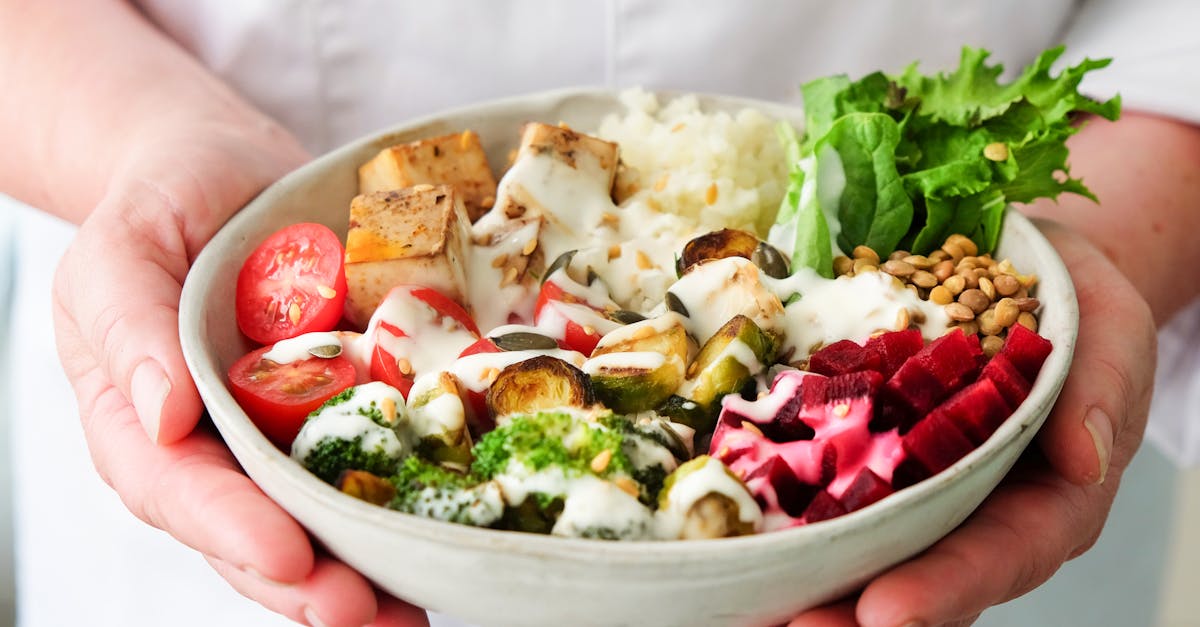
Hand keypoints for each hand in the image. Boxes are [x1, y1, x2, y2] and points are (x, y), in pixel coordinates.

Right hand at [51, 122, 429, 626]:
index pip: (178, 489)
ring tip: (413, 611)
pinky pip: (374, 458)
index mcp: (144, 418)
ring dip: (364, 569)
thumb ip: (128, 322)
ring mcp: (283, 431)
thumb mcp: (122, 244)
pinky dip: (408, 498)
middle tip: (367, 612)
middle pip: (252, 531)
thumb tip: (161, 419)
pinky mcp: (346, 405)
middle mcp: (218, 442)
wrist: (231, 165)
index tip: (288, 555)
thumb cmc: (164, 200)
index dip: (230, 530)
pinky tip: (451, 534)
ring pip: (316, 516)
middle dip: (307, 581)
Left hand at [787, 220, 1156, 625]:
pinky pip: (825, 476)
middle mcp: (971, 504)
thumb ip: (1102, 393)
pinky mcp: (867, 442)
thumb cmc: (1082, 310)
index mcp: (1044, 500)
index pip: (1001, 556)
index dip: (945, 589)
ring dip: (807, 572)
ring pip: (863, 539)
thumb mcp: (1111, 336)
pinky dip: (781, 499)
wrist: (1027, 267)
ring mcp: (913, 477)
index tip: (886, 614)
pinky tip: (730, 518)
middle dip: (855, 609)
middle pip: (918, 571)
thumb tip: (1087, 459)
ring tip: (751, 600)